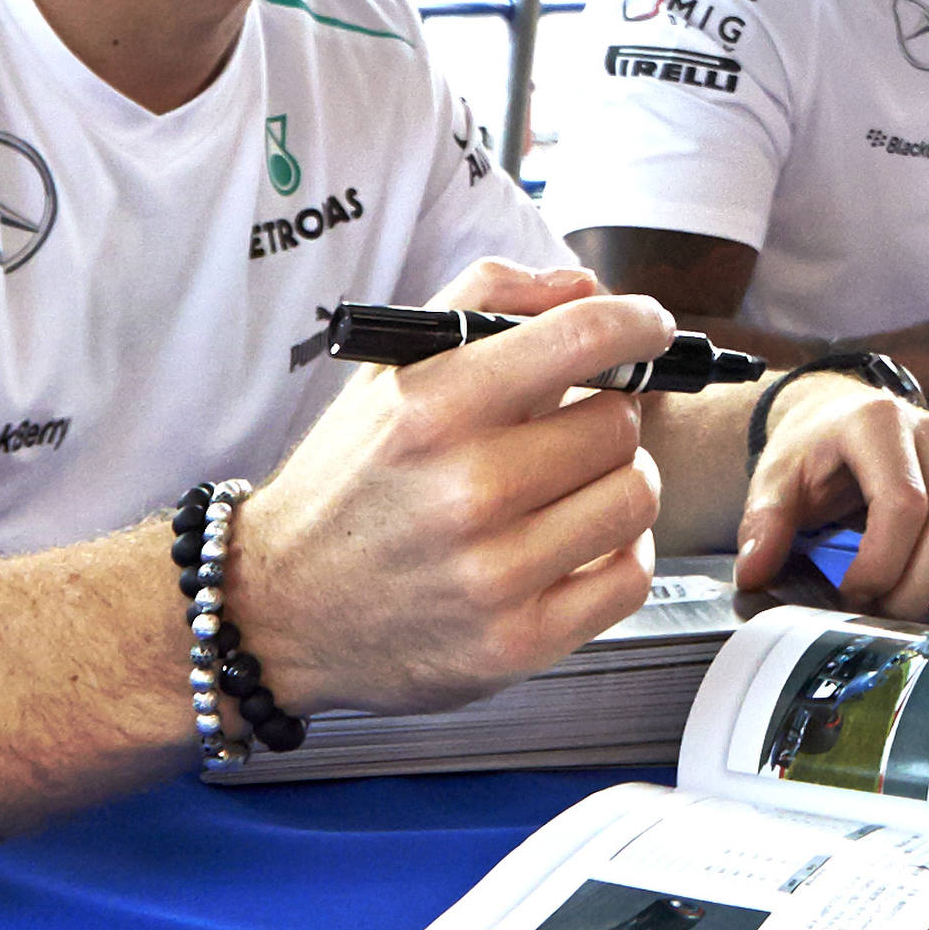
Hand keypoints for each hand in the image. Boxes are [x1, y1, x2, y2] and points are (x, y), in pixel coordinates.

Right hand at [230, 264, 665, 714]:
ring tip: (577, 484)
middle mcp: (465, 490)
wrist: (278, 609)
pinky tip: (582, 540)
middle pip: (619, 423)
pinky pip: (630, 578)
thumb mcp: (391, 368)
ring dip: (621, 481)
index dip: (637, 323)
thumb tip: (587, 285)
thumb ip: (486, 299)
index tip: (650, 328)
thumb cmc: (348, 482)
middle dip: (608, 414)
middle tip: (574, 426)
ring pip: (636, 496)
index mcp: (433, 408)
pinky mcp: (515, 644)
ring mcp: (493, 574)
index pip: (582, 338)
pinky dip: (622, 552)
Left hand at [740, 384, 928, 612]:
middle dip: (917, 590)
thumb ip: (764, 524)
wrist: (843, 419)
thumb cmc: (814, 452)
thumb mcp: (776, 480)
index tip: (853, 594)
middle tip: (881, 612)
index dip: (882, 566)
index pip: (905, 505)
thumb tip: (756, 572)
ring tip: (913, 601)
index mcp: (880, 423)